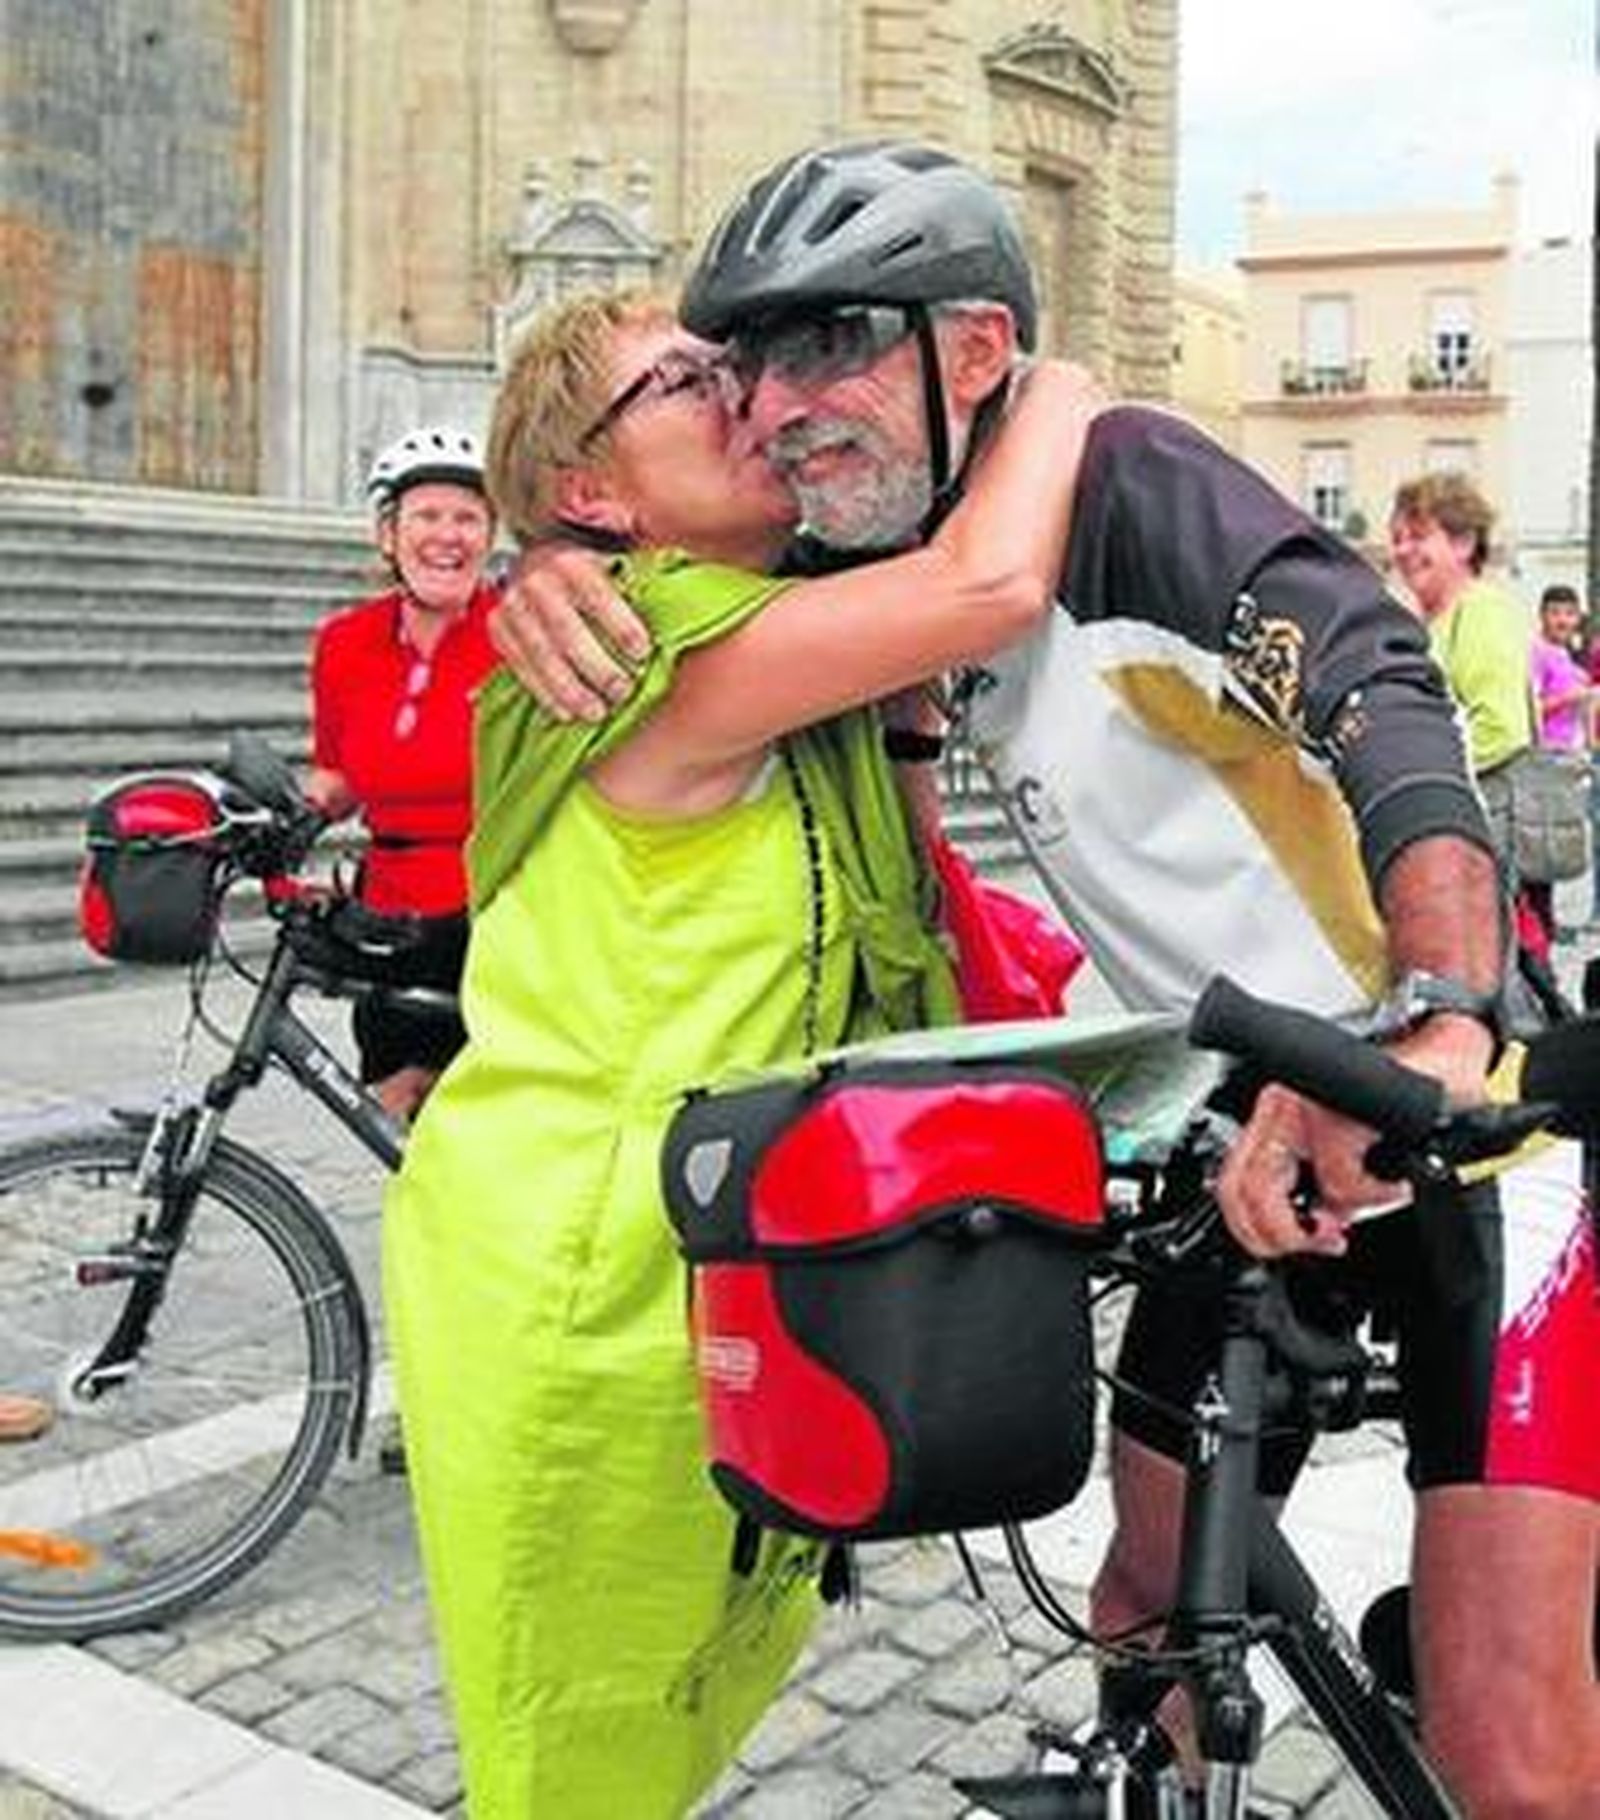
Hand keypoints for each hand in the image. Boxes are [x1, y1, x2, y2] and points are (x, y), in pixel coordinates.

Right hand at [489, 543, 650, 720]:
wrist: (533, 561)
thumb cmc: (588, 570)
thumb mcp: (613, 559)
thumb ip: (642, 570)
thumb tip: (684, 574)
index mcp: (571, 560)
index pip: (597, 595)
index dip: (621, 626)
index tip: (643, 654)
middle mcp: (537, 579)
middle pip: (567, 631)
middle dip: (597, 667)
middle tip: (623, 693)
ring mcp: (513, 604)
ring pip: (542, 654)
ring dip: (571, 689)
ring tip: (597, 712)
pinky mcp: (497, 627)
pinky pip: (520, 666)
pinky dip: (544, 693)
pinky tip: (567, 712)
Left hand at [1219, 1012, 1493, 1259]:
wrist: (1446, 1066)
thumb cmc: (1401, 1102)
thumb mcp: (1347, 1153)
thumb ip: (1320, 1189)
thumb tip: (1314, 1228)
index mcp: (1275, 1121)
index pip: (1233, 1185)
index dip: (1256, 1230)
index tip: (1295, 1244)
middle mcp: (1279, 1110)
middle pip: (1241, 1190)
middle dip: (1281, 1234)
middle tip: (1325, 1239)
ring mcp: (1302, 1108)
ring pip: (1274, 1189)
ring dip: (1323, 1217)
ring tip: (1366, 1204)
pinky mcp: (1337, 1113)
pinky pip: (1339, 1179)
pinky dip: (1373, 1196)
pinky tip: (1395, 1183)